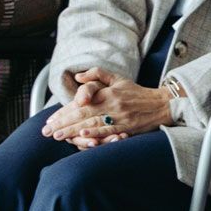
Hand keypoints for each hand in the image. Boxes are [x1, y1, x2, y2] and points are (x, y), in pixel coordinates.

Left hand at [42, 67, 172, 147]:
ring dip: (74, 130)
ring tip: (58, 136)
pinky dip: (96, 132)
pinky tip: (84, 135)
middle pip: (83, 114)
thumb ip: (97, 74)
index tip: (50, 120)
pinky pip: (109, 130)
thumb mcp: (118, 78)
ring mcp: (120, 117)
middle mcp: (112, 104)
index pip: (80, 103)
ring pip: (93, 123)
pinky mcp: (128, 127)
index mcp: (107, 92)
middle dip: (63, 123)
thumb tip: (77, 77)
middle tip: (47, 131)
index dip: (64, 112)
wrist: (163, 104)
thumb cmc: (138, 92)